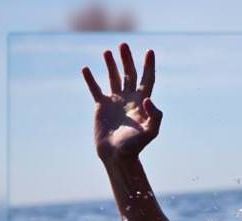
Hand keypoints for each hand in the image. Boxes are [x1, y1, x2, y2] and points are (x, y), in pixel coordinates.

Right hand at [82, 43, 161, 161]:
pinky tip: (86, 69)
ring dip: (110, 65)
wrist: (117, 155)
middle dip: (127, 59)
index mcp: (142, 102)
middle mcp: (129, 98)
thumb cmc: (135, 146)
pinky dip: (90, 79)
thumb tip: (148, 99)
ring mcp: (115, 101)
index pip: (147, 79)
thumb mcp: (151, 132)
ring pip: (113, 78)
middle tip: (123, 44)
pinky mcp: (101, 107)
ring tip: (107, 51)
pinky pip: (95, 89)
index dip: (148, 65)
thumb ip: (154, 115)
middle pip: (129, 74)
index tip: (149, 51)